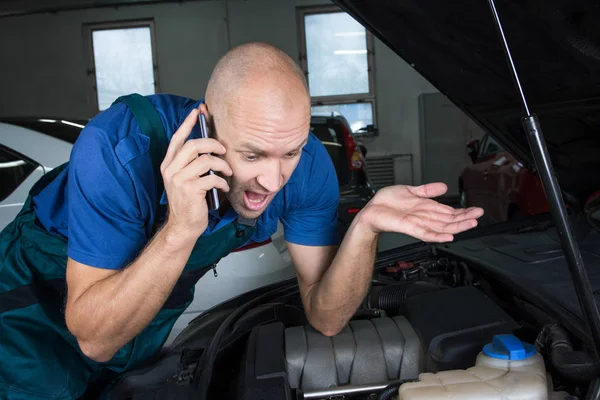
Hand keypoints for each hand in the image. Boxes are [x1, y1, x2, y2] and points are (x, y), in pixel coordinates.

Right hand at [160, 108, 231, 240]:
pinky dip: (222, 181)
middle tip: (223, 150)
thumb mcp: (185, 179)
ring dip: (221, 165)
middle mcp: (171, 170)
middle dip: (213, 144)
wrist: (183, 225)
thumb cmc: (189, 202)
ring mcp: (179, 180)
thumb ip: (192, 163)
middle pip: (194, 145)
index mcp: (168, 164)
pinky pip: (212, 178)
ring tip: (227, 172)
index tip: (197, 112)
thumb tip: (210, 148)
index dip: (188, 123)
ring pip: (205, 160)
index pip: (177, 138)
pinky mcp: (190, 190)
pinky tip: (223, 186)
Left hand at [360, 182, 483, 241]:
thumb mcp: (411, 190)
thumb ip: (428, 190)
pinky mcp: (409, 227)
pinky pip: (425, 234)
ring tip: (471, 224)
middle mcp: (424, 217)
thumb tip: (444, 187)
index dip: (463, 212)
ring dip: (457, 227)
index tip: (476, 210)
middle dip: (465, 219)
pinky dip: (437, 236)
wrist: (372, 209)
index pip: (449, 212)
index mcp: (427, 208)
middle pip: (449, 221)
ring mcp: (418, 223)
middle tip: (479, 217)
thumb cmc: (387, 202)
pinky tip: (448, 236)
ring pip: (441, 228)